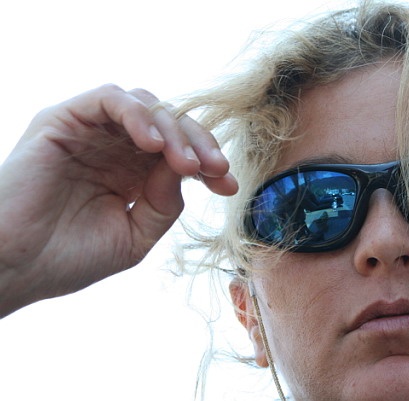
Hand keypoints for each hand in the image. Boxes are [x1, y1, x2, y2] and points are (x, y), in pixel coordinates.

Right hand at [0, 85, 237, 316]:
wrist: (16, 269)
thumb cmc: (69, 258)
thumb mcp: (135, 236)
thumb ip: (165, 204)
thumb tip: (184, 170)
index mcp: (131, 174)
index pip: (180, 152)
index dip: (208, 163)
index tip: (229, 184)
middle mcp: (114, 148)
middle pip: (170, 124)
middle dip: (199, 144)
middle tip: (216, 169)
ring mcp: (90, 133)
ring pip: (146, 105)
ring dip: (173, 130)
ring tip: (185, 163)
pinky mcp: (64, 121)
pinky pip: (110, 99)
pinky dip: (138, 115)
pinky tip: (154, 146)